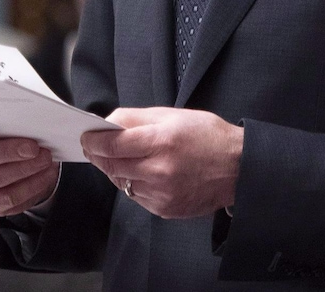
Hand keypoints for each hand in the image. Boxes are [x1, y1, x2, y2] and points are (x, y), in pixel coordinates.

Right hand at [0, 121, 60, 216]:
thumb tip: (29, 120)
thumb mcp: (7, 124)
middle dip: (8, 152)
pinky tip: (45, 174)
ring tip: (45, 159)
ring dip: (24, 169)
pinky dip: (30, 186)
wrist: (17, 163)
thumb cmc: (10, 136)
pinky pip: (7, 199)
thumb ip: (8, 121)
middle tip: (33, 147)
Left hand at [82, 107, 242, 218]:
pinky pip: (136, 196)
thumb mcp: (173, 115)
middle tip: (93, 147)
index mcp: (162, 141)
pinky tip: (145, 173)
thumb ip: (136, 118)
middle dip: (99, 156)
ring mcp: (162, 193)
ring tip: (125, 158)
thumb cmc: (208, 136)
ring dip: (116, 171)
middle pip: (112, 166)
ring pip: (121, 183)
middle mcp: (160, 170)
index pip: (112, 145)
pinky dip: (134, 184)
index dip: (93, 141)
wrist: (238, 168)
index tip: (86, 137)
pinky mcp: (165, 209)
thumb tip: (107, 122)